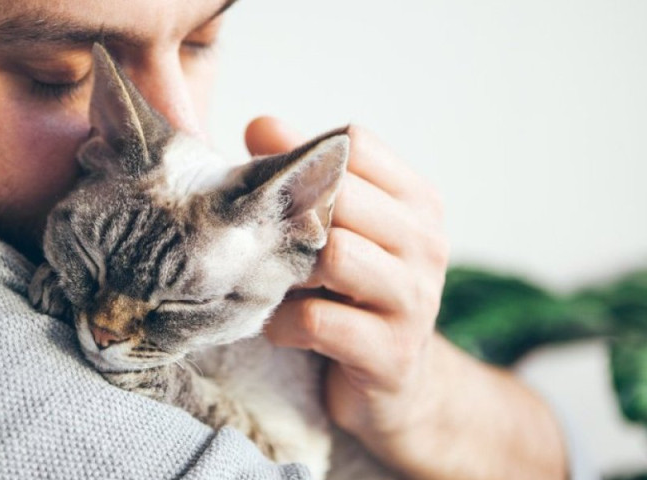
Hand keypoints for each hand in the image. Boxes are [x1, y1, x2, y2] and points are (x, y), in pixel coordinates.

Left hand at [246, 117, 567, 478]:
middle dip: (290, 213)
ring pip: (334, 255)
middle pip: (342, 194)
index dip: (303, 155)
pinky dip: (283, 323)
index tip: (272, 184)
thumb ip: (306, 177)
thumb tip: (261, 124)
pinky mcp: (392, 355)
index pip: (356, 143)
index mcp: (417, 202)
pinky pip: (319, 321)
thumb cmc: (356, 297)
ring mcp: (415, 300)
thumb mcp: (340, 231)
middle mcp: (426, 243)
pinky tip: (279, 328)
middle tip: (259, 238)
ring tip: (272, 284)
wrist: (402, 391)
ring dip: (285, 270)